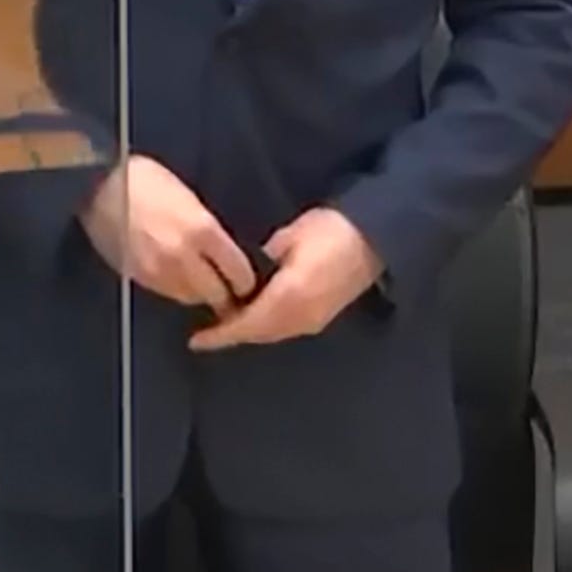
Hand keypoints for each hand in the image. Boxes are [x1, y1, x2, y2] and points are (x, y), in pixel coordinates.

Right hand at [80, 153, 259, 309]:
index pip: (239, 273)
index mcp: (203, 231)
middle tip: (229, 293)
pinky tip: (175, 276)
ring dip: (199, 293)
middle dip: (226, 295)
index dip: (246, 281)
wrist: (97, 185)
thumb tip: (223, 253)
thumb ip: (207, 229)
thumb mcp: (188, 198)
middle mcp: (185, 257)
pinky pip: (167, 293)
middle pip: (217, 294)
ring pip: (191, 298)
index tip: (246, 281)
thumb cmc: (145, 180)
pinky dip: (176, 289)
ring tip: (200, 284)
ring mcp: (160, 271)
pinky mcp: (139, 277)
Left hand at [189, 208, 382, 350]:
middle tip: (206, 333)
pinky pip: (286, 328)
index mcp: (289, 298)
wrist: (376, 237)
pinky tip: (255, 315)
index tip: (196, 341)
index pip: (246, 324)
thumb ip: (261, 259)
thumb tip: (241, 273)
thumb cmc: (330, 230)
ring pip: (273, 333)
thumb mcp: (289, 237)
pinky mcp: (323, 316)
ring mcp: (315, 320)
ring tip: (226, 323)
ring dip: (250, 331)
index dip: (220, 334)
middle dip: (232, 334)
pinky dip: (266, 325)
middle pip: (258, 333)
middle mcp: (301, 318)